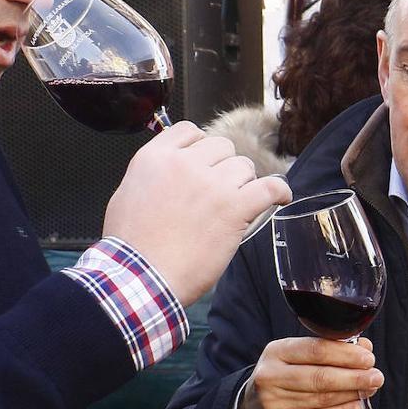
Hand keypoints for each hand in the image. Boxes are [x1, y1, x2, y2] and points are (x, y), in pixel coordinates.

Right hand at [102, 121, 291, 305]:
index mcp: (156, 157)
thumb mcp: (127, 194)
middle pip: (222, 146)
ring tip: (237, 205)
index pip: (190, 131)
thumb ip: (153, 174)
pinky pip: (270, 186)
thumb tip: (169, 168)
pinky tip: (280, 198)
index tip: (206, 163)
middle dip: (223, 167)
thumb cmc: (132, 246)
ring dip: (244, 183)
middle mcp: (185, 164)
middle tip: (219, 192)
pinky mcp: (235, 207)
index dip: (201, 147)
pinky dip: (279, 191)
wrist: (142, 277)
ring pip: (245, 166)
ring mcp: (212, 184)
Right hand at [236, 336, 382, 408]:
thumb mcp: (297, 356)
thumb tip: (364, 348)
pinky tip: (357, 406)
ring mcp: (274, 402)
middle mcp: (271, 376)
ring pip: (323, 398)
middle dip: (354, 376)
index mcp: (276, 351)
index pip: (316, 349)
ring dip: (352, 394)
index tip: (368, 358)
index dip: (346, 354)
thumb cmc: (284, 375)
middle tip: (376, 376)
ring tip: (370, 389)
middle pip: (321, 376)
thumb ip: (329, 349)